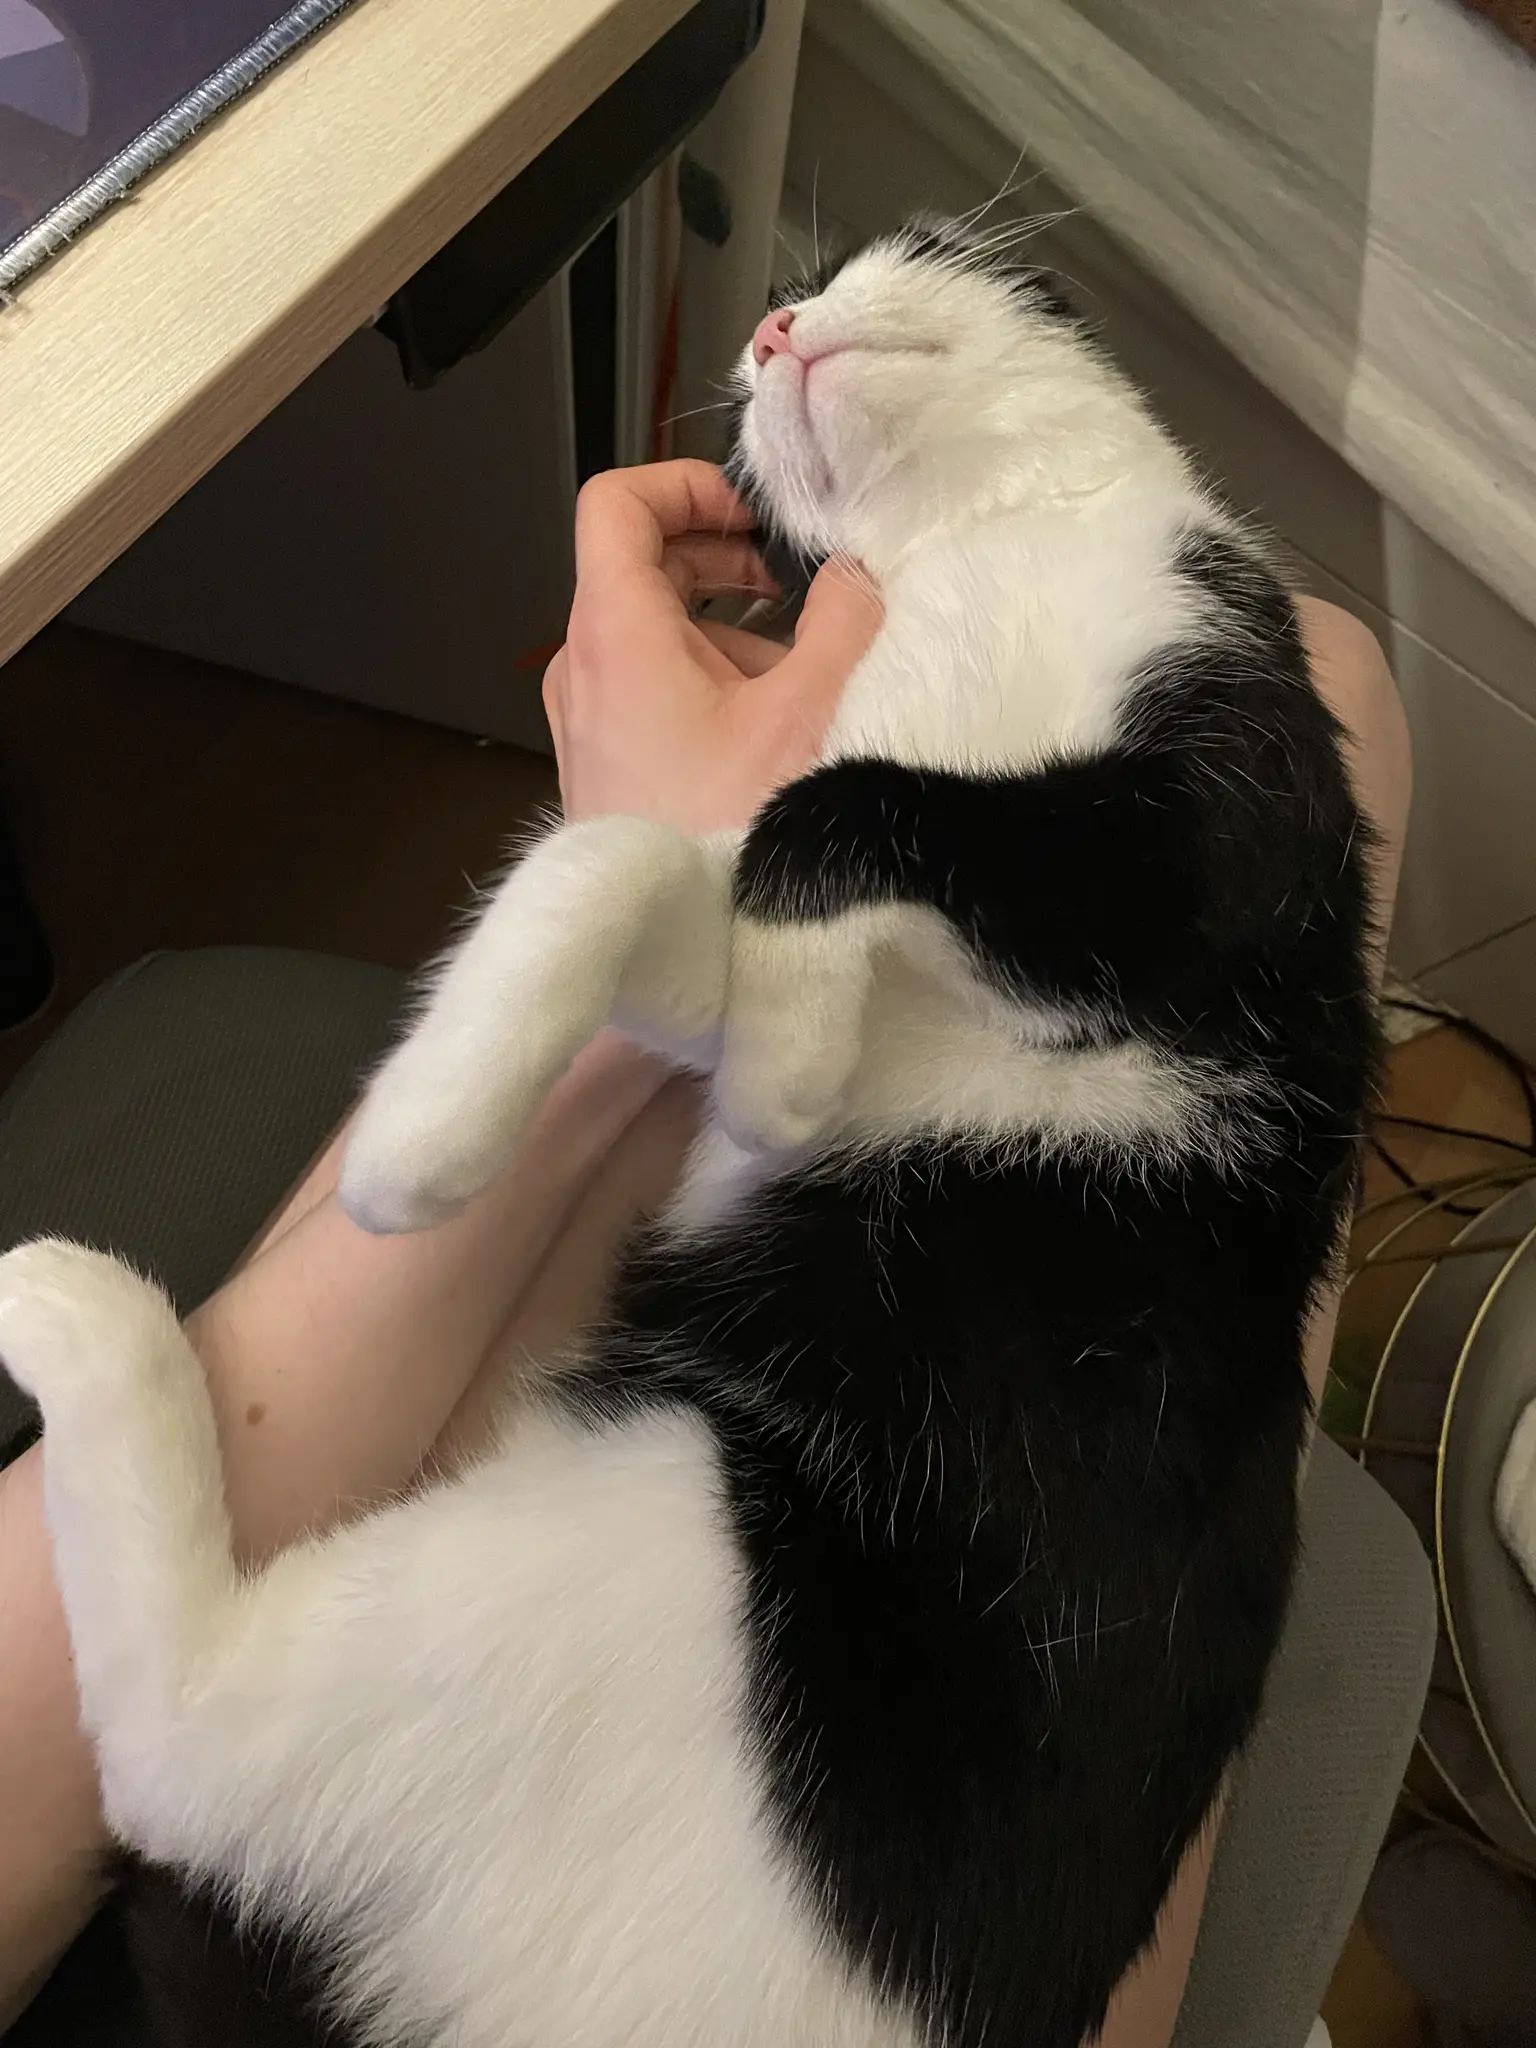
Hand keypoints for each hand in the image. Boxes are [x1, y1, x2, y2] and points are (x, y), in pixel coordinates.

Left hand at [543, 461, 881, 834]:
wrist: (678, 959)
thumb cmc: (728, 838)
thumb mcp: (811, 713)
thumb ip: (847, 618)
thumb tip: (859, 572)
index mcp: (613, 634)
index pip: (616, 504)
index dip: (686, 485)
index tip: (753, 515)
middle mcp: (584, 670)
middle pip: (639, 566)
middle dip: (724, 562)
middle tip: (794, 586)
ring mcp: (589, 722)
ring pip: (654, 635)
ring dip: (728, 633)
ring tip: (801, 674)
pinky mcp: (607, 769)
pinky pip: (653, 693)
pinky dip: (710, 685)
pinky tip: (773, 732)